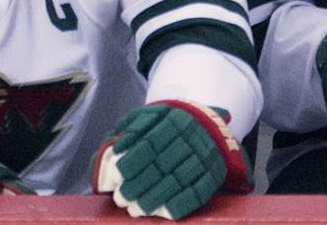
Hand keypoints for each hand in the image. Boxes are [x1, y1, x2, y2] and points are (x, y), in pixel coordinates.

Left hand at [92, 101, 250, 219]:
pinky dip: (177, 205)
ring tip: (134, 209)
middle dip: (136, 186)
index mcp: (174, 119)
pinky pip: (197, 193)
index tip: (116, 178)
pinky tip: (160, 212)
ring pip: (176, 182)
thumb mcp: (153, 114)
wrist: (210, 126)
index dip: (131, 163)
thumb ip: (132, 126)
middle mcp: (191, 138)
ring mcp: (204, 157)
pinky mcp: (214, 175)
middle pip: (160, 166)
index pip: (149, 144)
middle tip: (120, 199)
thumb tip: (112, 144)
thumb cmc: (171, 123)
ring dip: (152, 200)